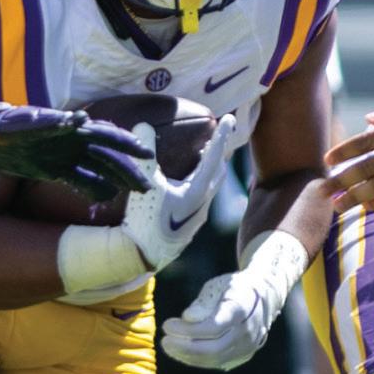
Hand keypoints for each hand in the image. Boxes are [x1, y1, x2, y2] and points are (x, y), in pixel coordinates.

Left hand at [0, 84, 151, 201]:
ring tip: (134, 193)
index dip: (127, 145)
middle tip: (146, 187)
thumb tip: (80, 119)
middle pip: (107, 156)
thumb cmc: (8, 126)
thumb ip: (54, 125)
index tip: (147, 156)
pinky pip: (79, 180)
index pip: (106, 137)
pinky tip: (105, 198)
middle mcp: (72, 142)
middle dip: (127, 170)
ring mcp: (65, 156)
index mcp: (71, 130)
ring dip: (115, 180)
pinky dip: (93, 188)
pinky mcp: (54, 168)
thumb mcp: (30, 125)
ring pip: (97, 169)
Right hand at [117, 116, 233, 271]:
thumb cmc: (145, 220)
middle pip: (218, 170)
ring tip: (204, 153)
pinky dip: (202, 180)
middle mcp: (203, 202)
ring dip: (211, 166)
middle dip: (219, 151)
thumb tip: (144, 125)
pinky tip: (188, 181)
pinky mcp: (190, 222)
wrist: (143, 254)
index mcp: (198, 190)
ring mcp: (198, 214)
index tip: (230, 119)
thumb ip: (147, 155)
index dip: (221, 135)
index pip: (214, 156)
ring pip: (212, 185)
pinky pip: (203, 195)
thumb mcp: (145, 184)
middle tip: (219, 134)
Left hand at [161, 233, 307, 370]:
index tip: (167, 325)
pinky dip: (198, 360)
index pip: (214, 326)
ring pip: (215, 359)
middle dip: (185, 347)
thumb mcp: (217, 286)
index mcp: (242, 307)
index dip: (188, 330)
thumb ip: (202, 303)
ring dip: (188, 356)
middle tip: (164, 340)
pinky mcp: (245, 355)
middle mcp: (249, 329)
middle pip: (214, 347)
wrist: (264, 297)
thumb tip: (188, 318)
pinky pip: (219, 363)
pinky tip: (181, 352)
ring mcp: (249, 345)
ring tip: (169, 346)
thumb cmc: (234, 288)